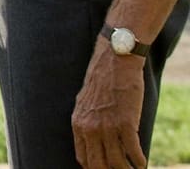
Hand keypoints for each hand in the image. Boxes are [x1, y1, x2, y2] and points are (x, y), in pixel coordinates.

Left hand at [72, 37, 146, 167]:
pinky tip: (142, 163)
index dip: (94, 168)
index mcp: (78, 123)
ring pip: (117, 163)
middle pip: (98, 165)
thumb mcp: (84, 102)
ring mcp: (107, 126)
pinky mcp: (126, 122)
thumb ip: (86, 122)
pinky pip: (133, 152)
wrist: (114, 61)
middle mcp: (90, 128)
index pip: (83, 158)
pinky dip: (139, 161)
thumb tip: (89, 139)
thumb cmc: (102, 81)